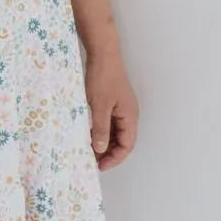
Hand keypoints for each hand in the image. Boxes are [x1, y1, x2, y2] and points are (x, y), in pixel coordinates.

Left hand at [84, 48, 138, 169]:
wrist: (103, 53)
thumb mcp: (99, 106)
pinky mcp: (113, 102)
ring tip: (89, 151)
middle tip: (92, 161)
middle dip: (109, 153)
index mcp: (130, 116)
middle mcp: (129, 114)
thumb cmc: (102, 78)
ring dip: (105, 143)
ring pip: (116, 132)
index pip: (127, 145)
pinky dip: (101, 131)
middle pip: (122, 141)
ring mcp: (121, 108)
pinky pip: (110, 122)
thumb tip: (101, 150)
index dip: (115, 158)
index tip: (100, 166)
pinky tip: (89, 134)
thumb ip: (101, 129)